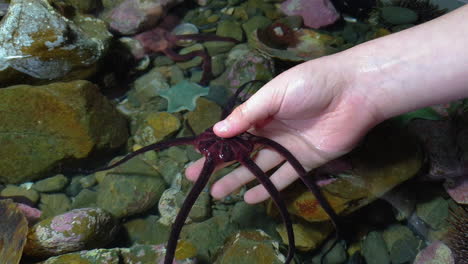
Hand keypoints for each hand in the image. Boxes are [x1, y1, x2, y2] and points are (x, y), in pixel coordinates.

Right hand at [186, 55, 381, 203]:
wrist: (355, 92)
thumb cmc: (311, 85)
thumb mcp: (274, 94)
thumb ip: (247, 114)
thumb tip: (218, 132)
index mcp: (262, 111)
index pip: (234, 131)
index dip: (216, 144)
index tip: (196, 156)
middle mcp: (272, 131)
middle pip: (242, 152)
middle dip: (219, 165)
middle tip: (195, 179)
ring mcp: (289, 148)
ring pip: (258, 167)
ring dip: (238, 180)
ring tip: (217, 193)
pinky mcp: (307, 161)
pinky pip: (283, 177)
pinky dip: (267, 188)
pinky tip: (250, 198)